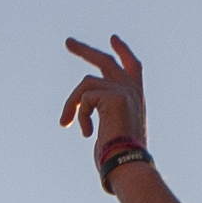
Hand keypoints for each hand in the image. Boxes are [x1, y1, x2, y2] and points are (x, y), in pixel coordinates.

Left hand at [59, 34, 149, 177]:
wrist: (127, 164)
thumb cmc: (117, 157)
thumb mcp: (111, 130)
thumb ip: (104, 115)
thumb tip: (82, 116)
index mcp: (136, 98)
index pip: (133, 67)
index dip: (123, 51)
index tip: (113, 39)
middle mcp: (133, 91)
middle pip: (107, 61)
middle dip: (85, 50)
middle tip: (68, 42)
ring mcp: (124, 91)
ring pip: (85, 84)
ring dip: (71, 104)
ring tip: (66, 123)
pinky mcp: (114, 95)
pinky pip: (84, 98)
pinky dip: (80, 115)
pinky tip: (86, 133)